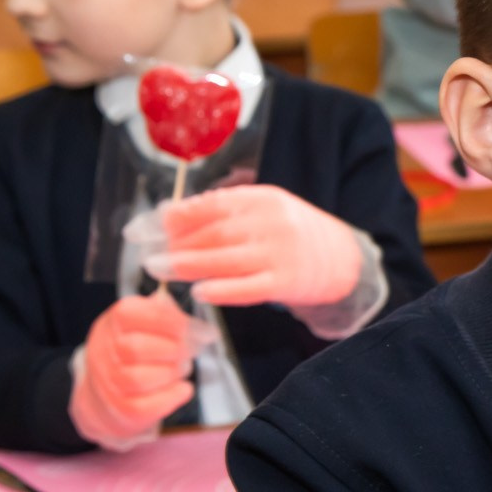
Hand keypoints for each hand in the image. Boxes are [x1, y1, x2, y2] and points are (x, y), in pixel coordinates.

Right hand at [68, 291, 198, 450]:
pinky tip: (183, 389)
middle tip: (194, 350)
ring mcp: (108, 380)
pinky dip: (170, 398)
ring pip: (137, 379)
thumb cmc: (138, 346)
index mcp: (117, 319)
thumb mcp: (148, 321)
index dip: (175, 323)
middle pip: (135, 348)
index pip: (136, 314)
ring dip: (171, 374)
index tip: (204, 331)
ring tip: (183, 368)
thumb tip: (198, 329)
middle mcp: (104, 348)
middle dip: (174, 350)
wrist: (107, 390)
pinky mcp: (118, 407)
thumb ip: (170, 316)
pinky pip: (142, 407)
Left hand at [143, 185, 364, 307]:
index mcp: (264, 199)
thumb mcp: (265, 210)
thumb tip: (170, 214)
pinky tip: (199, 292)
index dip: (179, 216)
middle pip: (215, 233)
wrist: (343, 259)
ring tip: (160, 270)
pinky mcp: (286, 282)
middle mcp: (273, 223)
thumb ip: (223, 210)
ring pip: (226, 259)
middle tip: (149, 256)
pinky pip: (248, 288)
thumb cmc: (292, 234)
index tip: (152, 226)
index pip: (214, 205)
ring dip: (189, 266)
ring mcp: (281, 253)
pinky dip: (221, 290)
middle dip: (177, 244)